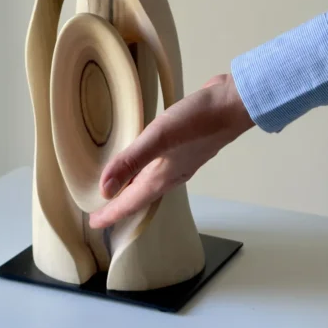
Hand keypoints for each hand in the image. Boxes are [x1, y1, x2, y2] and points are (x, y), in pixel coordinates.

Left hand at [88, 73, 254, 229]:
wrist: (234, 104)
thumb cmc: (197, 121)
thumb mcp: (159, 137)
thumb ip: (131, 161)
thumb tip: (104, 190)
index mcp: (162, 177)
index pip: (132, 203)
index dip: (111, 213)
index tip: (94, 223)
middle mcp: (171, 173)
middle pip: (141, 196)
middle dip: (121, 205)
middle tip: (101, 210)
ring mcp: (180, 160)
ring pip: (151, 181)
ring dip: (134, 188)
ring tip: (117, 188)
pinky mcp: (185, 145)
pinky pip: (159, 164)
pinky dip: (145, 168)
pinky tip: (143, 157)